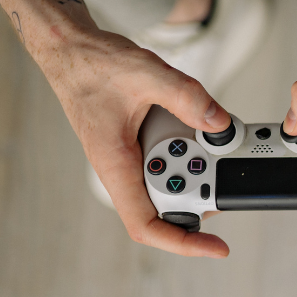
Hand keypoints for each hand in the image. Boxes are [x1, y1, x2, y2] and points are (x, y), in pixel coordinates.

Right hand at [45, 28, 232, 256]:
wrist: (71, 49)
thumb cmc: (92, 65)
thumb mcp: (146, 73)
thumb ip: (186, 96)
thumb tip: (219, 122)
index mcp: (114, 164)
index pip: (145, 225)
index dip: (183, 243)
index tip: (216, 247)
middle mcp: (122, 169)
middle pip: (168, 207)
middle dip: (202, 194)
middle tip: (226, 170)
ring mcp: (131, 160)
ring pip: (172, 182)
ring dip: (198, 167)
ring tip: (215, 143)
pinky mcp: (140, 147)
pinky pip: (171, 159)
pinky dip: (191, 150)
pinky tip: (204, 132)